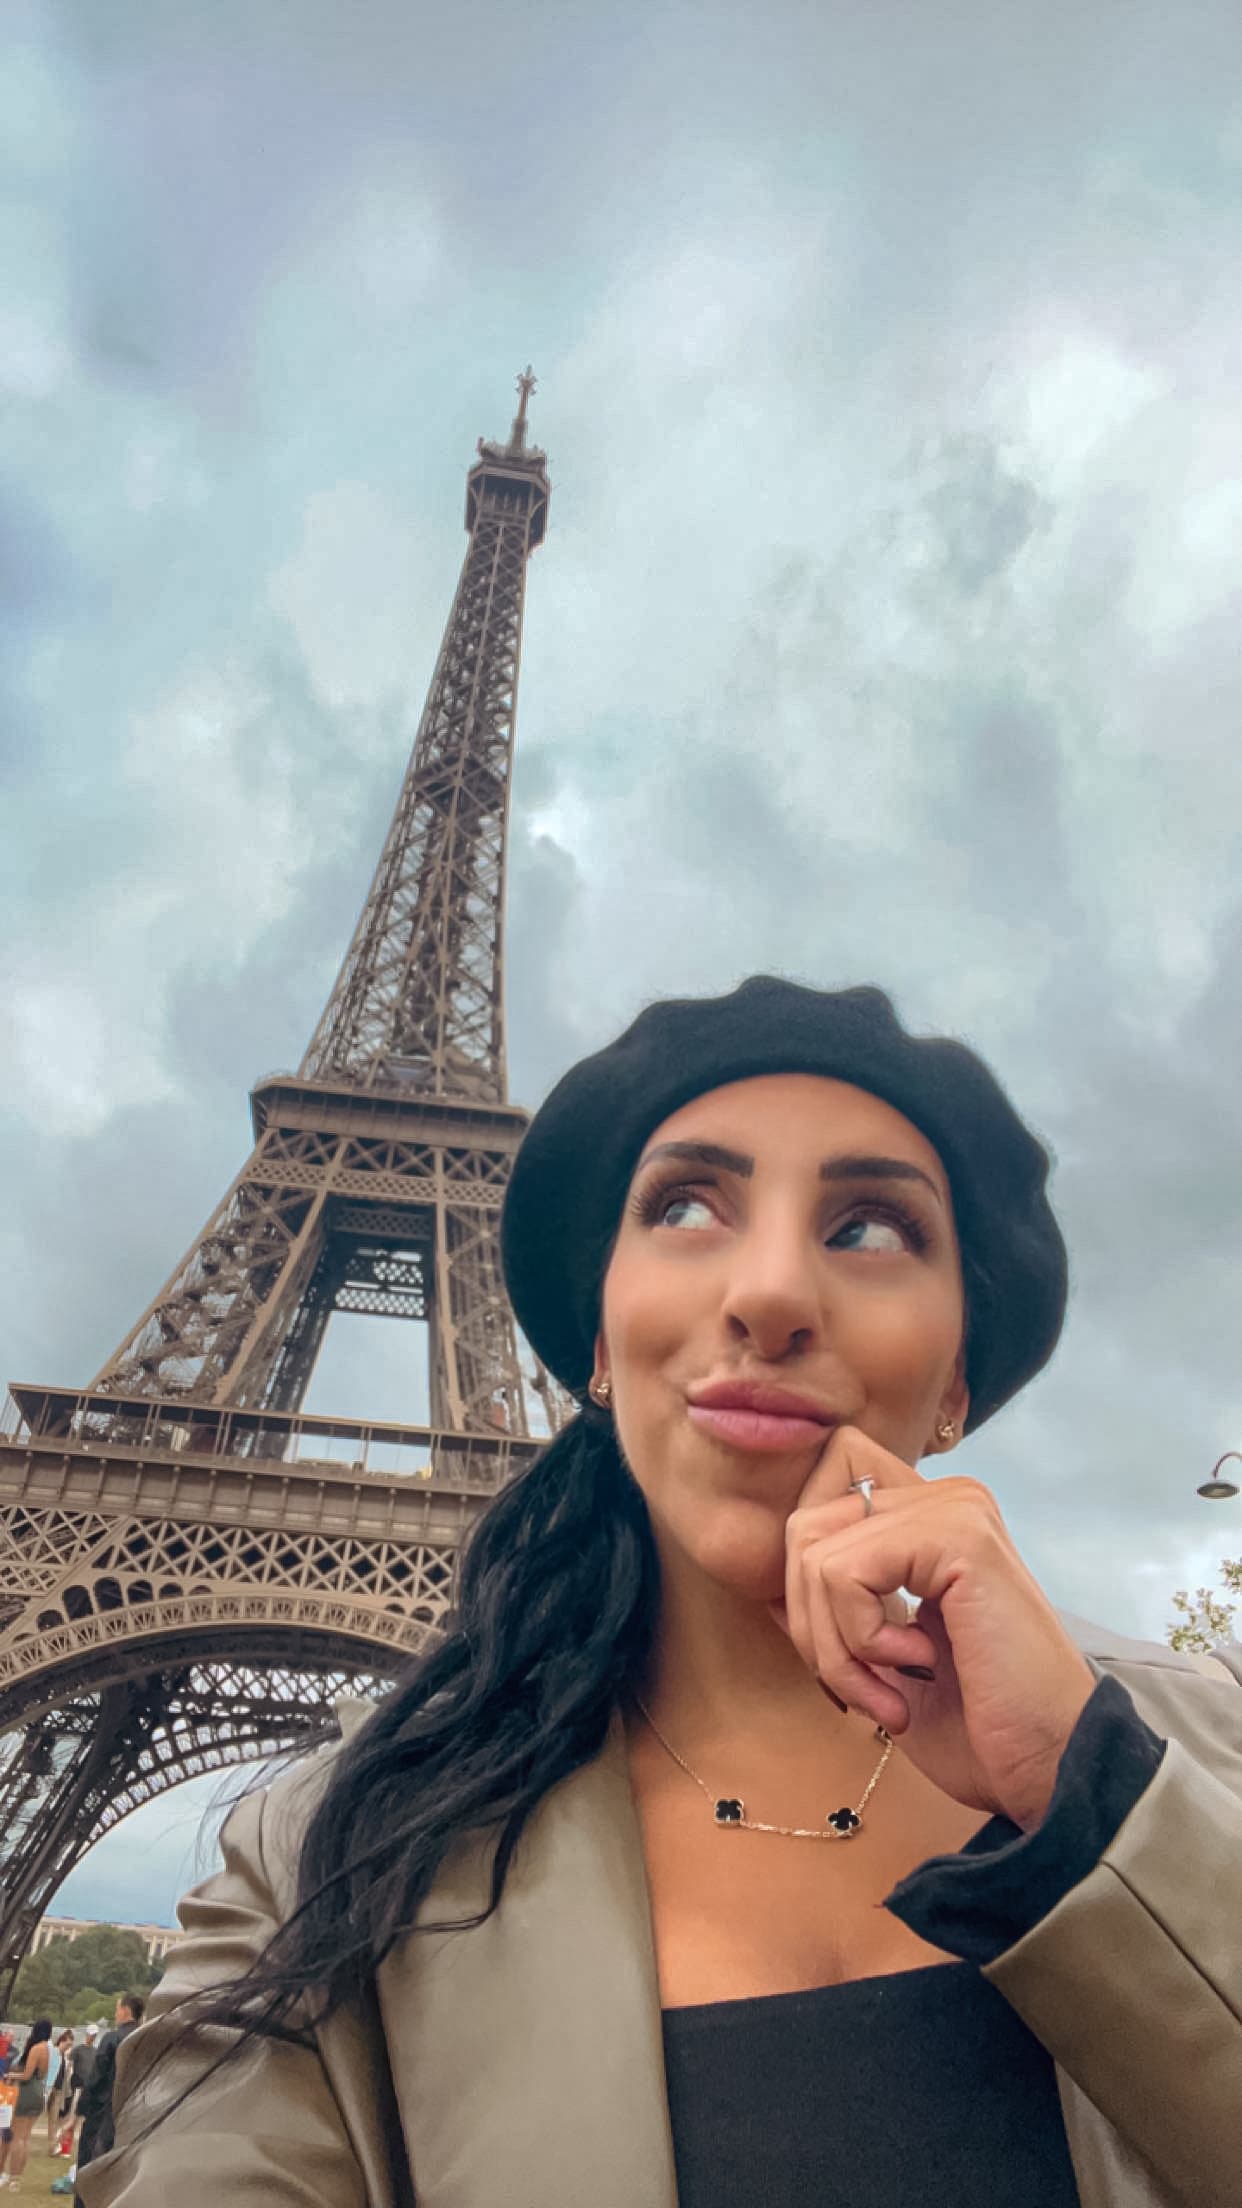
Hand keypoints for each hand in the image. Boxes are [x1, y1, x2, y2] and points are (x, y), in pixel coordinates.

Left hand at [768, 1426, 1095, 1829]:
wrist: (1052, 1771)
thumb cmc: (977, 1727)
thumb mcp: (885, 1656)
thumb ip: (840, 1605)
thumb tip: (769, 1585)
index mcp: (929, 1520)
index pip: (816, 1504)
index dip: (802, 1587)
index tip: (845, 1662)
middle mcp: (944, 1498)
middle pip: (803, 1527)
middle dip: (810, 1626)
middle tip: (866, 1691)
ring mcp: (954, 1509)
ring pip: (814, 1552)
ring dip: (837, 1646)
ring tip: (892, 1693)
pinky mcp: (958, 1535)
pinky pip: (843, 1572)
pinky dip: (859, 1640)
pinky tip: (915, 1669)